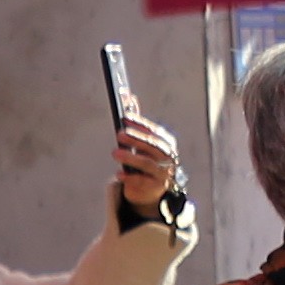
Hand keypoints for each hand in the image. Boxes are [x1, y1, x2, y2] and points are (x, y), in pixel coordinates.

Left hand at [112, 107, 181, 222]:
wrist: (152, 187)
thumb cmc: (146, 158)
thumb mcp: (143, 142)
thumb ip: (137, 122)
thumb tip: (128, 96)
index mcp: (167, 143)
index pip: (155, 132)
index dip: (140, 124)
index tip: (125, 118)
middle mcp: (169, 157)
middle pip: (154, 147)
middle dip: (137, 139)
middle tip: (119, 134)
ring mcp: (164, 172)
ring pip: (148, 164)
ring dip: (132, 158)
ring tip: (115, 153)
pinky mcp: (155, 187)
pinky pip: (143, 182)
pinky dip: (131, 178)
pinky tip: (119, 174)